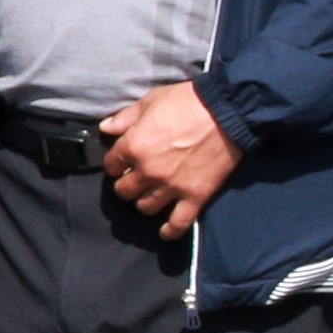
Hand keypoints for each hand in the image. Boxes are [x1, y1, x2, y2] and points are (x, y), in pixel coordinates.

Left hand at [99, 80, 240, 236]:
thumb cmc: (187, 101)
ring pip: (146, 207)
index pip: (111, 165)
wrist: (227, 111)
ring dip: (145, 202)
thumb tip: (105, 128)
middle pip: (125, 191)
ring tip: (151, 196)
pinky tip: (165, 231)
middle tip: (135, 180)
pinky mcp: (195, 196)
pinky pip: (178, 223)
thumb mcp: (150, 101)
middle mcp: (148, 171)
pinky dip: (170, 231)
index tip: (123, 163)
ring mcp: (171, 186)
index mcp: (134, 146)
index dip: (116, 164)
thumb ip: (125, 118)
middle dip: (126, 185)